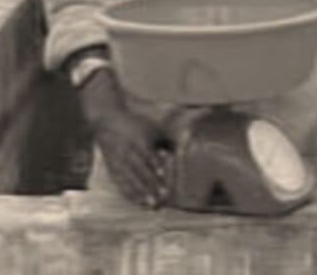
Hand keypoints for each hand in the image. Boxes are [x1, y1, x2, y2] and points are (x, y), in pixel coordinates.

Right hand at [80, 67, 169, 207]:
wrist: (108, 119)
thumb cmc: (137, 122)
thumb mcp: (155, 122)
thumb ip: (181, 120)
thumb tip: (208, 112)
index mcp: (140, 140)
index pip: (148, 155)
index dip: (155, 164)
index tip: (164, 174)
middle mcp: (128, 152)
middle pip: (140, 170)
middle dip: (151, 185)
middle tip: (162, 198)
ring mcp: (119, 161)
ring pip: (130, 180)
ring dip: (141, 193)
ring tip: (152, 204)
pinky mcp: (113, 168)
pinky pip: (121, 183)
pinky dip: (130, 194)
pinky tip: (139, 202)